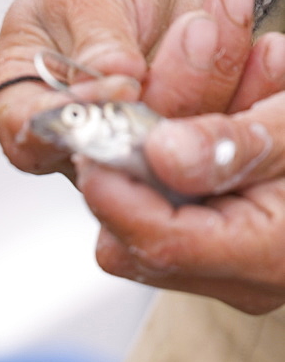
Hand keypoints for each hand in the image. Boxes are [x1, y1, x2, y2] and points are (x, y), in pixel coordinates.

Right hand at [0, 0, 255, 175]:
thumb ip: (95, 42)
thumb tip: (110, 80)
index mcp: (19, 103)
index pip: (29, 137)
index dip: (72, 123)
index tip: (117, 87)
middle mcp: (72, 137)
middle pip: (113, 151)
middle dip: (164, 92)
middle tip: (193, 32)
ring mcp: (125, 145)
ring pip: (170, 142)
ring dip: (205, 75)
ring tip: (209, 17)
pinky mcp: (174, 141)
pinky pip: (211, 128)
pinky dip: (233, 78)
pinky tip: (238, 34)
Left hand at [78, 80, 284, 313]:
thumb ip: (234, 145)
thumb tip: (159, 154)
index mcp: (267, 256)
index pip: (164, 243)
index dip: (118, 193)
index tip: (94, 143)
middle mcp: (243, 277)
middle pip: (142, 240)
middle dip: (137, 169)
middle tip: (149, 103)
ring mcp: (235, 268)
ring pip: (154, 222)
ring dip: (164, 155)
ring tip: (233, 85)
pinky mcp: (228, 246)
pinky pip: (180, 209)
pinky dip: (189, 160)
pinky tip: (237, 106)